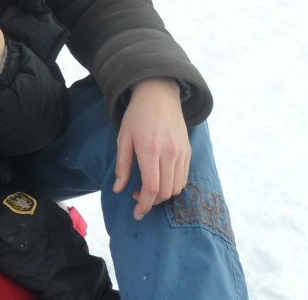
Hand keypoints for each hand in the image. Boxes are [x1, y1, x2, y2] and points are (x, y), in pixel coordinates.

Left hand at [113, 79, 190, 219]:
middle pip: (165, 192)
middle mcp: (169, 153)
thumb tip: (118, 190)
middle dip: (151, 202)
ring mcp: (181, 152)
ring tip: (148, 188)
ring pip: (177, 187)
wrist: (159, 95)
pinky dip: (173, 185)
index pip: (151, 187)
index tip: (137, 213)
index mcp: (150, 150)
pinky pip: (184, 177)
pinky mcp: (188, 151)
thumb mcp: (123, 138)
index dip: (144, 205)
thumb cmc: (137, 116)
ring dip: (163, 195)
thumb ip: (122, 166)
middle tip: (137, 197)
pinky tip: (160, 179)